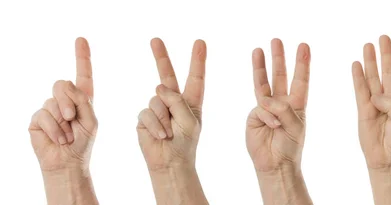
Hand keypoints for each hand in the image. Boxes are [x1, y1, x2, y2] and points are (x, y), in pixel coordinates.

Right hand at [29, 37, 95, 172]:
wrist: (68, 162)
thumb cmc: (82, 143)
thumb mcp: (90, 121)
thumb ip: (82, 101)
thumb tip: (65, 86)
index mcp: (81, 99)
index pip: (82, 75)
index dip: (82, 57)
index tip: (81, 39)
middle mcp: (64, 100)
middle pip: (62, 83)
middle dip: (68, 101)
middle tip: (72, 118)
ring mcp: (49, 108)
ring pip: (52, 102)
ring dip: (63, 122)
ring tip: (68, 135)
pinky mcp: (37, 119)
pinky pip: (43, 115)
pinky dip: (54, 129)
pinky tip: (59, 139)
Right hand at [137, 38, 205, 170]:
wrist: (170, 162)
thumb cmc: (185, 143)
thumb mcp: (190, 121)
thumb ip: (177, 101)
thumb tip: (158, 86)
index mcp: (190, 101)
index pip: (195, 78)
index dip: (197, 60)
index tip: (200, 42)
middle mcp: (173, 101)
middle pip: (167, 75)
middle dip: (161, 57)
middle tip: (155, 39)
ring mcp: (157, 108)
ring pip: (157, 100)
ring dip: (165, 118)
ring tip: (170, 132)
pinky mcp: (145, 117)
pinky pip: (148, 113)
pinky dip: (156, 124)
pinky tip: (161, 135)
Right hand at [246, 39, 310, 171]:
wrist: (275, 163)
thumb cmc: (290, 146)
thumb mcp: (295, 125)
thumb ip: (284, 109)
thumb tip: (267, 100)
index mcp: (296, 104)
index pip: (300, 80)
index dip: (302, 63)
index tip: (304, 46)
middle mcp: (281, 103)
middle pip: (280, 76)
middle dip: (278, 58)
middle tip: (277, 40)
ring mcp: (266, 108)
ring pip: (263, 83)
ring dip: (260, 66)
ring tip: (257, 50)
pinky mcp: (254, 116)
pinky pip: (261, 108)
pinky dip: (268, 116)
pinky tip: (272, 126)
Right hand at [352, 35, 390, 168]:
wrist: (387, 160)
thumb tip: (376, 96)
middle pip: (390, 71)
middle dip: (387, 55)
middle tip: (384, 38)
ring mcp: (377, 103)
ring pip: (374, 77)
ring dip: (371, 61)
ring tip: (369, 44)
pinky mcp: (363, 109)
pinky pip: (360, 89)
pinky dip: (358, 76)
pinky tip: (356, 64)